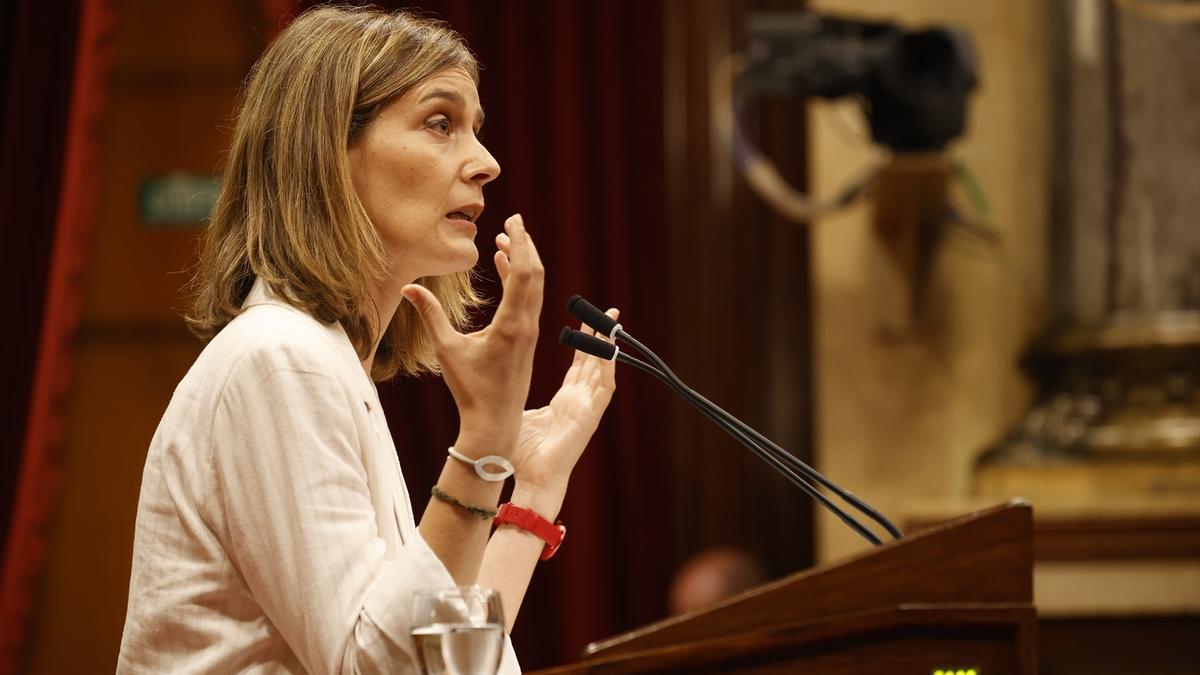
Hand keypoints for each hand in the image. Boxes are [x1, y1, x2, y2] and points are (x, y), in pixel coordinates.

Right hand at [402, 214, 542, 451]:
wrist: (495, 422)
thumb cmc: (470, 389)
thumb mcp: (446, 349)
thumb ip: (429, 315)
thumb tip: (407, 287)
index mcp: (511, 324)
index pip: (523, 272)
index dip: (520, 243)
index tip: (513, 220)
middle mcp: (526, 325)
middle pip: (535, 273)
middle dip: (525, 245)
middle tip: (513, 222)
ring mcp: (530, 332)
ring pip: (534, 287)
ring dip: (523, 261)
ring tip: (505, 241)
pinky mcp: (528, 339)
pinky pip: (528, 300)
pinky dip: (520, 280)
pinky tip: (505, 267)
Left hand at [509, 308, 618, 496]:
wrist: (532, 479)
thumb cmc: (524, 455)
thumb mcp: (521, 415)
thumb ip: (519, 397)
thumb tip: (504, 384)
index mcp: (564, 400)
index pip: (578, 365)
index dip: (583, 343)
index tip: (585, 321)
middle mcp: (579, 401)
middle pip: (594, 362)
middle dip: (601, 337)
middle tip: (607, 313)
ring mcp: (587, 409)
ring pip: (603, 371)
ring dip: (608, 348)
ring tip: (612, 324)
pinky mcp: (591, 418)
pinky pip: (605, 389)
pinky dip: (608, 370)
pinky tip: (609, 352)